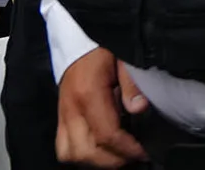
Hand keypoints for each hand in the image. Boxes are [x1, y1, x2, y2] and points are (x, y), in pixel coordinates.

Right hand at [54, 49, 148, 168]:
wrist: (78, 46)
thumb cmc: (103, 52)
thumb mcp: (125, 60)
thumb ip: (133, 84)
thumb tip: (140, 108)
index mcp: (88, 94)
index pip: (106, 134)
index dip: (128, 148)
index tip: (145, 152)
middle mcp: (71, 110)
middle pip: (86, 152)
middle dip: (113, 161)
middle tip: (135, 156)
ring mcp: (62, 117)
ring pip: (71, 155)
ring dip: (96, 162)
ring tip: (119, 156)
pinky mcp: (60, 121)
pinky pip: (64, 149)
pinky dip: (83, 156)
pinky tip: (101, 151)